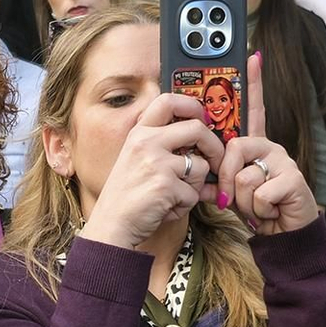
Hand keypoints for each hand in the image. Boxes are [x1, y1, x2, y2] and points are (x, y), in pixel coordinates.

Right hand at [81, 93, 223, 249]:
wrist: (110, 226)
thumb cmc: (126, 197)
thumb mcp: (135, 160)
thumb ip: (161, 146)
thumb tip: (202, 140)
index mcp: (139, 133)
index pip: (168, 100)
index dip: (192, 106)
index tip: (203, 119)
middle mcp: (146, 143)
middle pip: (197, 128)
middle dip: (214, 146)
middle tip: (215, 161)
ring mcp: (156, 163)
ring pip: (201, 166)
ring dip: (196, 185)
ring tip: (176, 195)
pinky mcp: (166, 186)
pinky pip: (194, 193)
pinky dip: (185, 205)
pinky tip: (167, 208)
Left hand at [218, 53, 318, 234]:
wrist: (285, 233)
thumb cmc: (256, 207)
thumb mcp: (231, 189)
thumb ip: (217, 176)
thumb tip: (198, 170)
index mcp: (255, 146)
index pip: (253, 110)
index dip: (253, 84)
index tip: (252, 57)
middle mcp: (270, 147)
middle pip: (233, 150)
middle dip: (226, 180)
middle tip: (233, 198)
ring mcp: (283, 161)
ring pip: (243, 177)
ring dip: (243, 201)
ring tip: (256, 205)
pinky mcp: (292, 178)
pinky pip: (258, 192)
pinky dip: (257, 209)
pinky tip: (269, 210)